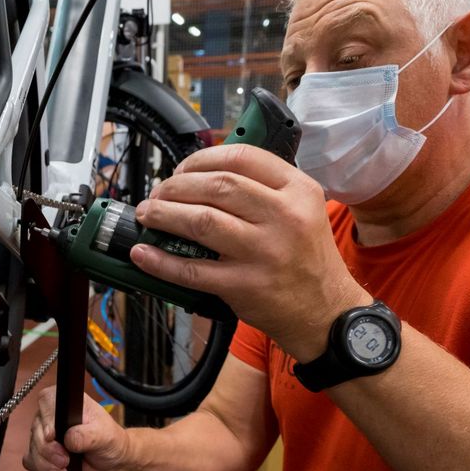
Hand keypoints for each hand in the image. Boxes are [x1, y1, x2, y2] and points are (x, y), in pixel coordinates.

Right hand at [23, 387, 130, 470]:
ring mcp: (45, 434)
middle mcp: (52, 415)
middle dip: (48, 449)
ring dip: (47, 463)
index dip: (47, 418)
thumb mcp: (105, 435)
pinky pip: (33, 461)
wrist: (110, 460)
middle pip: (37, 428)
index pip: (47, 400)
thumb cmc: (109, 440)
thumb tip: (68, 438)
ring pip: (34, 448)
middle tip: (64, 460)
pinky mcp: (43, 452)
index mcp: (68, 402)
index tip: (53, 435)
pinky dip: (44, 470)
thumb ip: (87, 435)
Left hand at [131, 144, 370, 361]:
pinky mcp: (245, 286)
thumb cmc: (306, 258)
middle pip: (216, 186)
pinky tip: (144, 253)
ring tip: (148, 214)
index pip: (242, 158)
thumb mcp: (302, 209)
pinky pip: (192, 270)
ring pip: (200, 221)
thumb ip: (263, 187)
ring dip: (163, 214)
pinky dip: (161, 261)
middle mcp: (283, 217)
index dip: (201, 159)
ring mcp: (264, 253)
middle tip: (159, 192)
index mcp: (297, 190)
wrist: (325, 312)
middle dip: (176, 186)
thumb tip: (203, 173)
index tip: (181, 168)